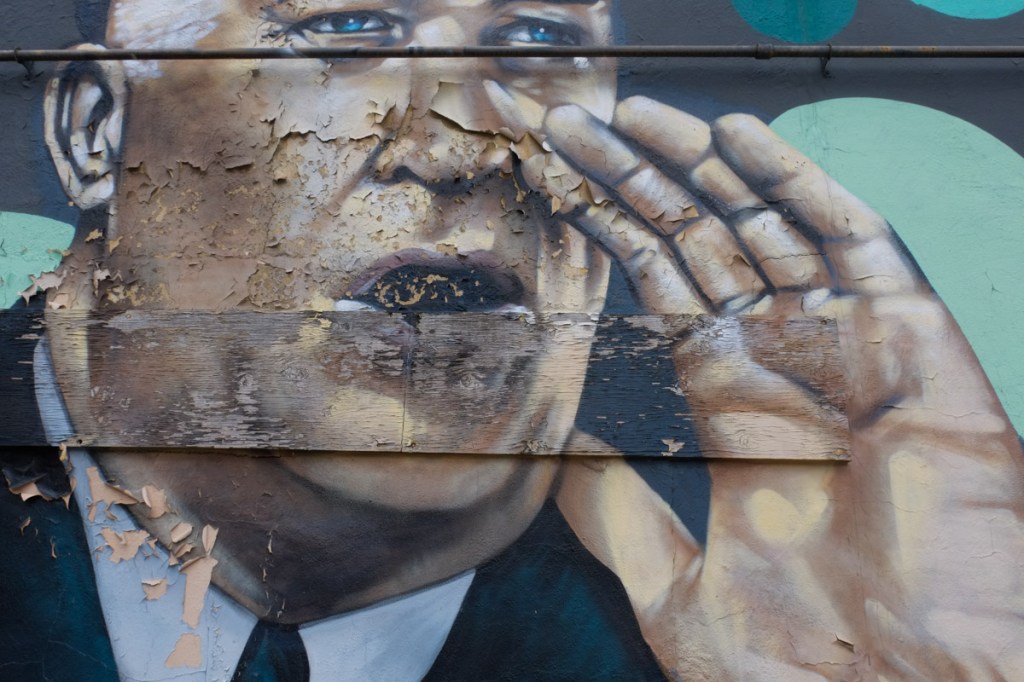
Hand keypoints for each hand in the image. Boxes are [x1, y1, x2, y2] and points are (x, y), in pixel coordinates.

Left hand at [491, 86, 1023, 679]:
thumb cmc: (808, 666)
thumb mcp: (675, 586)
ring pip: (767, 223)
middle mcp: (787, 362)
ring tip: (637, 115)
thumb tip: (550, 463)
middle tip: (577, 126)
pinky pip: (855, 242)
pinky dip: (799, 185)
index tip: (560, 187)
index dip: (614, 235)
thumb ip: (617, 517)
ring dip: (702, 164)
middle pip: (704, 242)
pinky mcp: (911, 345)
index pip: (665, 291)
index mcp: (734, 409)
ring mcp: (848, 347)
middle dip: (639, 180)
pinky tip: (740, 139)